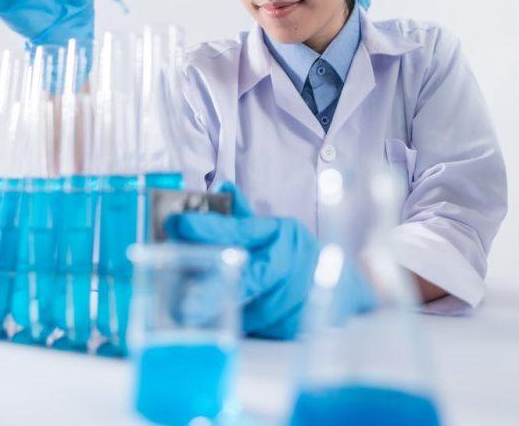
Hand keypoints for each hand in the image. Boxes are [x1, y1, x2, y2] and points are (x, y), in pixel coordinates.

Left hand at [165, 182, 374, 339]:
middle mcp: (289, 263)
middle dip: (211, 292)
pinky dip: (240, 327)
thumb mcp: (275, 231)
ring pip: (250, 310)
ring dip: (222, 314)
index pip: (239, 230)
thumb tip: (222, 187)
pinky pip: (258, 329)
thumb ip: (244, 217)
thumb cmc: (297, 256)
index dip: (206, 228)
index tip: (174, 224)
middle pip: (247, 278)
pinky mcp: (298, 325)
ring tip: (197, 315)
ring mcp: (296, 296)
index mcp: (279, 234)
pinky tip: (228, 326)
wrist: (343, 288)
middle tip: (181, 305)